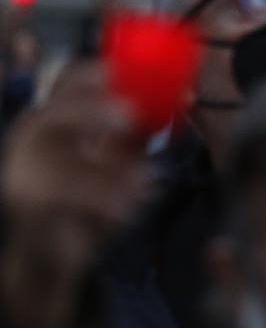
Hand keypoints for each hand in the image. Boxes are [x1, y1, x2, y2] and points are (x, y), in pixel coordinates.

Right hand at [0, 62, 149, 327]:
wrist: (53, 257)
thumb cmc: (85, 205)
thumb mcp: (114, 164)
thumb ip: (133, 136)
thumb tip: (179, 98)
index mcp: (50, 128)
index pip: (59, 90)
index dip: (84, 77)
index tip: (114, 71)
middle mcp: (29, 149)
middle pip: (48, 118)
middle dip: (88, 112)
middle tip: (128, 115)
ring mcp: (24, 181)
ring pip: (59, 166)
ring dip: (108, 172)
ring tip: (143, 184)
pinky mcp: (32, 216)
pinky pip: (65, 206)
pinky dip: (102, 204)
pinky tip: (128, 209)